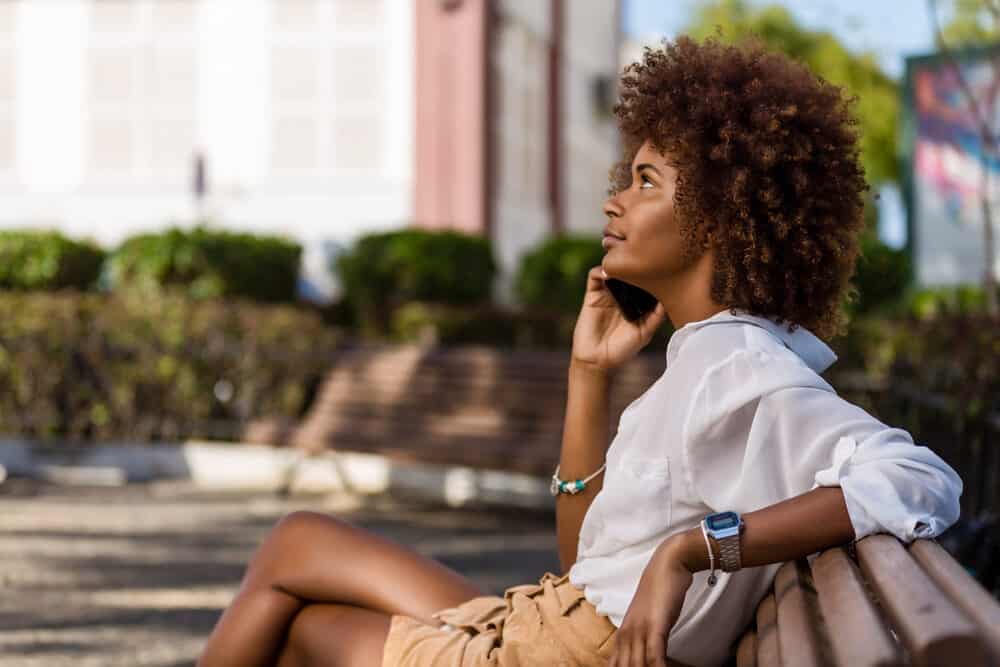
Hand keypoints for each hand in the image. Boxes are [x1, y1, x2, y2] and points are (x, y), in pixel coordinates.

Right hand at [571, 266, 665, 372]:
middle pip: (630, 271)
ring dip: (619, 263)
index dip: (652, 272)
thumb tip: (668, 296)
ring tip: (627, 263)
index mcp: (637, 302)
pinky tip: (610, 274)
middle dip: (636, 263)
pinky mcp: (592, 295)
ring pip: (613, 269)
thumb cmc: (623, 349)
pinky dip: (602, 270)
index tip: (661, 266)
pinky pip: (595, 275)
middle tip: (644, 259)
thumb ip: (656, 315)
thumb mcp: (646, 332)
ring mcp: (607, 293)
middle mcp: (623, 295)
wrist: (598, 360)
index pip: (645, 281)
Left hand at [608, 534, 693, 666]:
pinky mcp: (655, 626)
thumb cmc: (662, 592)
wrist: (669, 563)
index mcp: (623, 634)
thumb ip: (646, 639)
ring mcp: (640, 629)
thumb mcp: (649, 619)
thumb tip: (650, 658)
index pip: (614, 666)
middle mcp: (627, 634)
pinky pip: (654, 657)